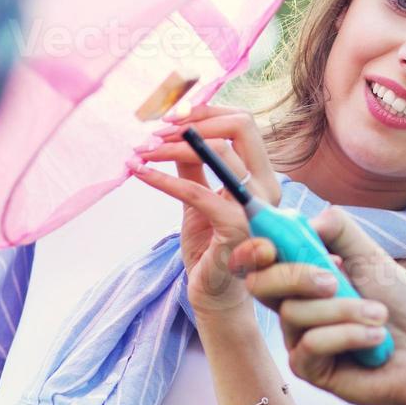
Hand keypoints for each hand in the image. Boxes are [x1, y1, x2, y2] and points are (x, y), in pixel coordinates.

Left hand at [130, 103, 281, 316]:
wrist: (213, 293)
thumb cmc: (209, 245)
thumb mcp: (198, 196)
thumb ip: (191, 164)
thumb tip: (171, 130)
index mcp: (261, 175)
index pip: (243, 123)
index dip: (208, 111)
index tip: (172, 114)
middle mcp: (266, 186)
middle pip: (240, 126)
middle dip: (195, 120)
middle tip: (156, 128)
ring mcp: (254, 206)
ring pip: (217, 152)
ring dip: (172, 145)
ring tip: (141, 149)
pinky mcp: (234, 226)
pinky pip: (196, 190)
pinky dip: (163, 178)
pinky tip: (139, 172)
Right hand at [233, 206, 405, 404]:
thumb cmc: (401, 306)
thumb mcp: (372, 257)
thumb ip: (341, 232)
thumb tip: (310, 221)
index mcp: (304, 276)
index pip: (262, 259)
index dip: (254, 249)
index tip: (268, 245)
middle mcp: (295, 305)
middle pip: (261, 284)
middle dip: (294, 276)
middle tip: (334, 280)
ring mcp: (298, 339)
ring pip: (294, 312)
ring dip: (343, 309)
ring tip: (380, 315)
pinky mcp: (309, 368)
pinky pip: (312, 344)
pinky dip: (349, 334)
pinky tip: (376, 338)